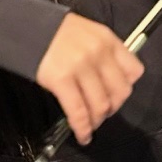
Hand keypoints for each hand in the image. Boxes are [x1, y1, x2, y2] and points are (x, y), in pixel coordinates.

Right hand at [33, 11, 141, 144]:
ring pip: (100, 105)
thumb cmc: (56, 32)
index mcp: (108, 41)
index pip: (134, 71)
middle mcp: (99, 54)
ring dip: (97, 120)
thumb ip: (104, 53)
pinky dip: (82, 128)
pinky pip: (78, 111)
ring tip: (91, 125)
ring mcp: (81, 67)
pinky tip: (82, 135)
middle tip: (103, 112)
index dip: (126, 87)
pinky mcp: (62, 80)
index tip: (116, 93)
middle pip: (120, 92)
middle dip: (113, 107)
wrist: (26, 27)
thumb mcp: (89, 34)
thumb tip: (110, 80)